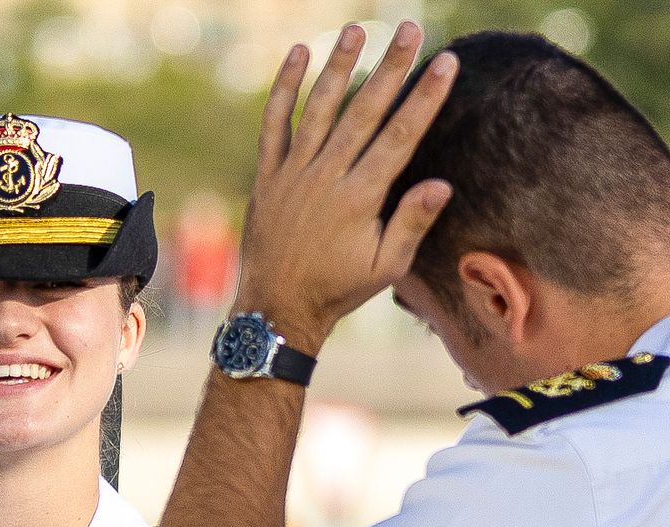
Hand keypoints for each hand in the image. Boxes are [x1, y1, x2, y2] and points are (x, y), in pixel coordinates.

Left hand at [233, 22, 458, 354]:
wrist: (277, 307)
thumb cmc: (337, 290)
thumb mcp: (385, 268)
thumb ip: (411, 224)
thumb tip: (442, 184)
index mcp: (359, 198)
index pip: (399, 136)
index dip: (424, 98)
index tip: (447, 62)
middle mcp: (326, 178)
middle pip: (364, 112)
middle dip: (391, 68)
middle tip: (412, 29)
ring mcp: (293, 174)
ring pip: (319, 110)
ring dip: (339, 67)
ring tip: (358, 30)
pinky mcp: (268, 177)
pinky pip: (274, 125)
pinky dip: (284, 90)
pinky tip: (299, 55)